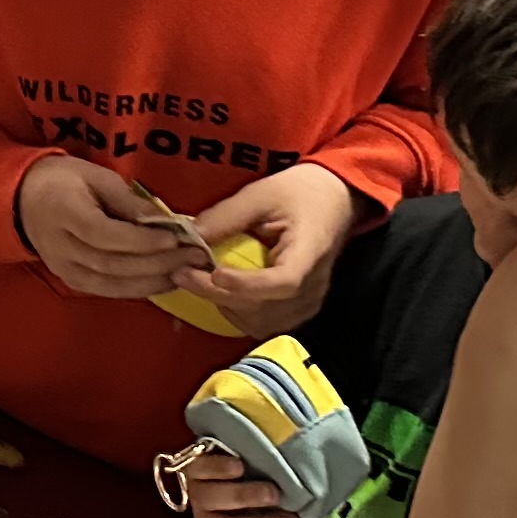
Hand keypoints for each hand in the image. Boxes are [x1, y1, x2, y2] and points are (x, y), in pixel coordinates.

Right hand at [15, 153, 205, 302]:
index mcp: (64, 212)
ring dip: (153, 281)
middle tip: (194, 257)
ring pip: (112, 284)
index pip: (105, 235)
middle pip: (112, 264)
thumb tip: (167, 221)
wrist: (24, 201)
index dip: (141, 241)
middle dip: (158, 263)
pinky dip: (138, 289)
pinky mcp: (72, 282)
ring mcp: (64, 269)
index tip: (175, 239)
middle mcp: (61, 248)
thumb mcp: (97, 177)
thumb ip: (129, 201)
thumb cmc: (65, 180)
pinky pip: (108, 291)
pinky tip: (164, 282)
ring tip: (186, 272)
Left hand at [176, 446, 304, 517]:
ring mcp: (198, 492)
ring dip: (244, 498)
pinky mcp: (191, 466)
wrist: (231, 454)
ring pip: (212, 501)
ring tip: (272, 493)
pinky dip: (219, 469)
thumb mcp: (270, 510)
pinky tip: (240, 466)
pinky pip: (200, 470)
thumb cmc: (257, 488)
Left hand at [189, 164, 356, 337]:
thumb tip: (190, 236)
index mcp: (310, 253)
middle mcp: (313, 286)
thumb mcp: (262, 193)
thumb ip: (227, 216)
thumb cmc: (300, 193)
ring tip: (199, 281)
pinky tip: (222, 291)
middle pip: (265, 307)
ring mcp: (308, 303)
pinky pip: (265, 323)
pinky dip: (238, 312)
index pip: (283, 282)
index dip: (247, 285)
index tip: (215, 273)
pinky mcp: (298, 309)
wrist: (334, 201)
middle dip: (217, 294)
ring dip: (226, 305)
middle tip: (182, 273)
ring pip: (261, 322)